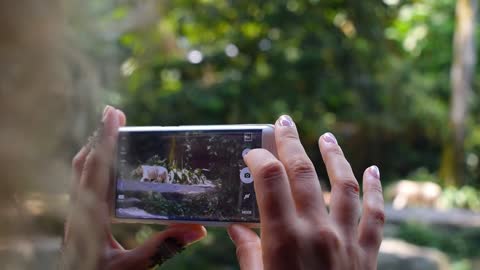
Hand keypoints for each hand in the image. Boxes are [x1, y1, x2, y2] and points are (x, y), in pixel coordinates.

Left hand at [63, 106, 205, 269]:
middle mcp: (78, 211)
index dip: (104, 140)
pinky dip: (96, 165)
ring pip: (81, 172)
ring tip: (113, 131)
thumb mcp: (132, 267)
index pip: (95, 170)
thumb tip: (198, 230)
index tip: (113, 114)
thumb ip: (163, 248)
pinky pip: (84, 183)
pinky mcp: (80, 219)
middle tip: (116, 114)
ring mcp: (76, 214)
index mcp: (88, 218)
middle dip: (99, 136)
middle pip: (84, 164)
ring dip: (96, 149)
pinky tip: (111, 166)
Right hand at [228, 115, 383, 269]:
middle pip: (304, 173)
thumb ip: (248, 252)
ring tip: (327, 137)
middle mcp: (316, 233)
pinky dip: (375, 189)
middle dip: (291, 143)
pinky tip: (373, 170)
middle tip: (284, 123)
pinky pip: (374, 214)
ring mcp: (345, 240)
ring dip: (334, 157)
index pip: (270, 180)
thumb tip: (237, 229)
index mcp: (284, 239)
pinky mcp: (366, 254)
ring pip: (343, 185)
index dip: (259, 158)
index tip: (252, 153)